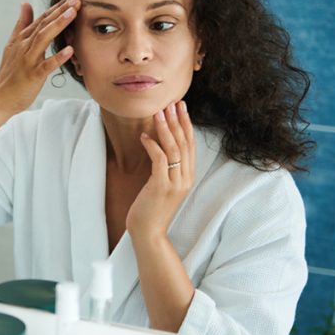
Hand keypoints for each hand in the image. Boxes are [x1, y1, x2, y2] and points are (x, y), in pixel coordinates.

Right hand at [0, 0, 79, 114]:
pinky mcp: (33, 75)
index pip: (42, 18)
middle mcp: (25, 46)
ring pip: (44, 39)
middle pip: (44, 24)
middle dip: (60, 10)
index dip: (57, 7)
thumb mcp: (13, 44)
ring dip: (59, 25)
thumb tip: (25, 3)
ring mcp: (28, 60)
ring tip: (73, 13)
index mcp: (22, 38)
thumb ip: (22, 23)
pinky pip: (46, 65)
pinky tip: (70, 50)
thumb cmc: (9, 72)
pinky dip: (57, 57)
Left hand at [126, 101, 194, 239]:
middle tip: (173, 102)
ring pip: (174, 148)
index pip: (190, 145)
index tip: (181, 107)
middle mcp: (185, 178)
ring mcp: (175, 183)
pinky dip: (153, 146)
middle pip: (185, 143)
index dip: (186, 124)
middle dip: (178, 120)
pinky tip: (144, 136)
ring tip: (158, 112)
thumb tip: (157, 146)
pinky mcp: (161, 187)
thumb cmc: (150, 209)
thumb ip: (164, 168)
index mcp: (187, 176)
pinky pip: (160, 160)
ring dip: (166, 128)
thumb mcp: (161, 185)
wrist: (149, 232)